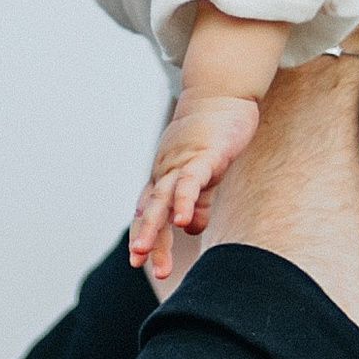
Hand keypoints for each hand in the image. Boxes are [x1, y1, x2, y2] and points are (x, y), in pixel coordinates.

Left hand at [130, 92, 263, 283]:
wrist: (221, 93)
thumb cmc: (212, 134)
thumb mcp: (204, 173)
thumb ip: (198, 202)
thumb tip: (191, 229)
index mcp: (165, 178)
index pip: (150, 211)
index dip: (144, 234)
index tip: (140, 262)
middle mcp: (167, 172)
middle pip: (151, 209)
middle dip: (145, 238)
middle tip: (137, 264)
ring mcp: (183, 163)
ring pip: (162, 199)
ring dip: (153, 227)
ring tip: (146, 254)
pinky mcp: (204, 155)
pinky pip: (191, 182)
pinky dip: (185, 202)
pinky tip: (185, 223)